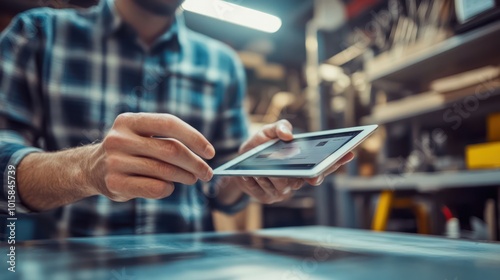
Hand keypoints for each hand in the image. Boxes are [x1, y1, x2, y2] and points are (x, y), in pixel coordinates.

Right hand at [87, 113, 214, 201]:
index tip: (210, 152)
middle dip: (195, 163)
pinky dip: (169, 189)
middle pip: (171, 149)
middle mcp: (120, 139)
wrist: (91, 169)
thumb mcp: (141, 134)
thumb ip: (166, 137)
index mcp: (128, 121)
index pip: (169, 124)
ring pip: (165, 171)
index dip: (194, 137)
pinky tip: (170, 187)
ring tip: (192, 179)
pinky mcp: (116, 184)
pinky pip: (155, 188)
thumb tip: (204, 153)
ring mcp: (115, 162)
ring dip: (186, 176)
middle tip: (207, 172)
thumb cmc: (129, 150)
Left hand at [236, 120, 353, 203]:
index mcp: (302, 164)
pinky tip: (251, 174)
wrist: (237, 162)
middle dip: (313, 176)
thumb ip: (279, 127)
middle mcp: (296, 180)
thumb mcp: (267, 131)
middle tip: (313, 174)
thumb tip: (288, 135)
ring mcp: (283, 191)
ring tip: (261, 169)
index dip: (338, 160)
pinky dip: (257, 181)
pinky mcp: (267, 198)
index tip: (349, 153)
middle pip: (311, 179)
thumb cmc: (258, 147)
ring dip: (273, 176)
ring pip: (283, 185)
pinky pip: (265, 191)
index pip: (325, 164)